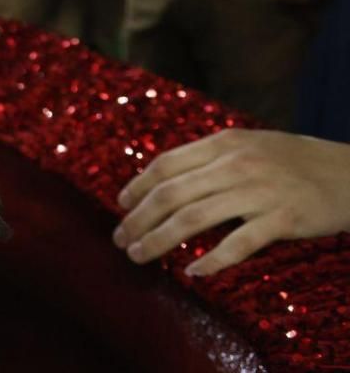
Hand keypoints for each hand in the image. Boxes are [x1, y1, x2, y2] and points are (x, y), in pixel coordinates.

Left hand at [114, 128, 349, 275]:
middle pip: (171, 194)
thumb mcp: (250, 146)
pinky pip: (238, 243)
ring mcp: (259, 191)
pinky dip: (212, 260)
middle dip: (138, 219)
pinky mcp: (283, 218)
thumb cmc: (296, 162)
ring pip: (193, 219)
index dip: (137, 186)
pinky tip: (193, 272)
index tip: (120, 205)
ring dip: (160, 240)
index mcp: (224, 143)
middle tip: (120, 239)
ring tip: (140, 254)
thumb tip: (164, 177)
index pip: (165, 164)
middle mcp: (236, 164)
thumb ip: (210, 158)